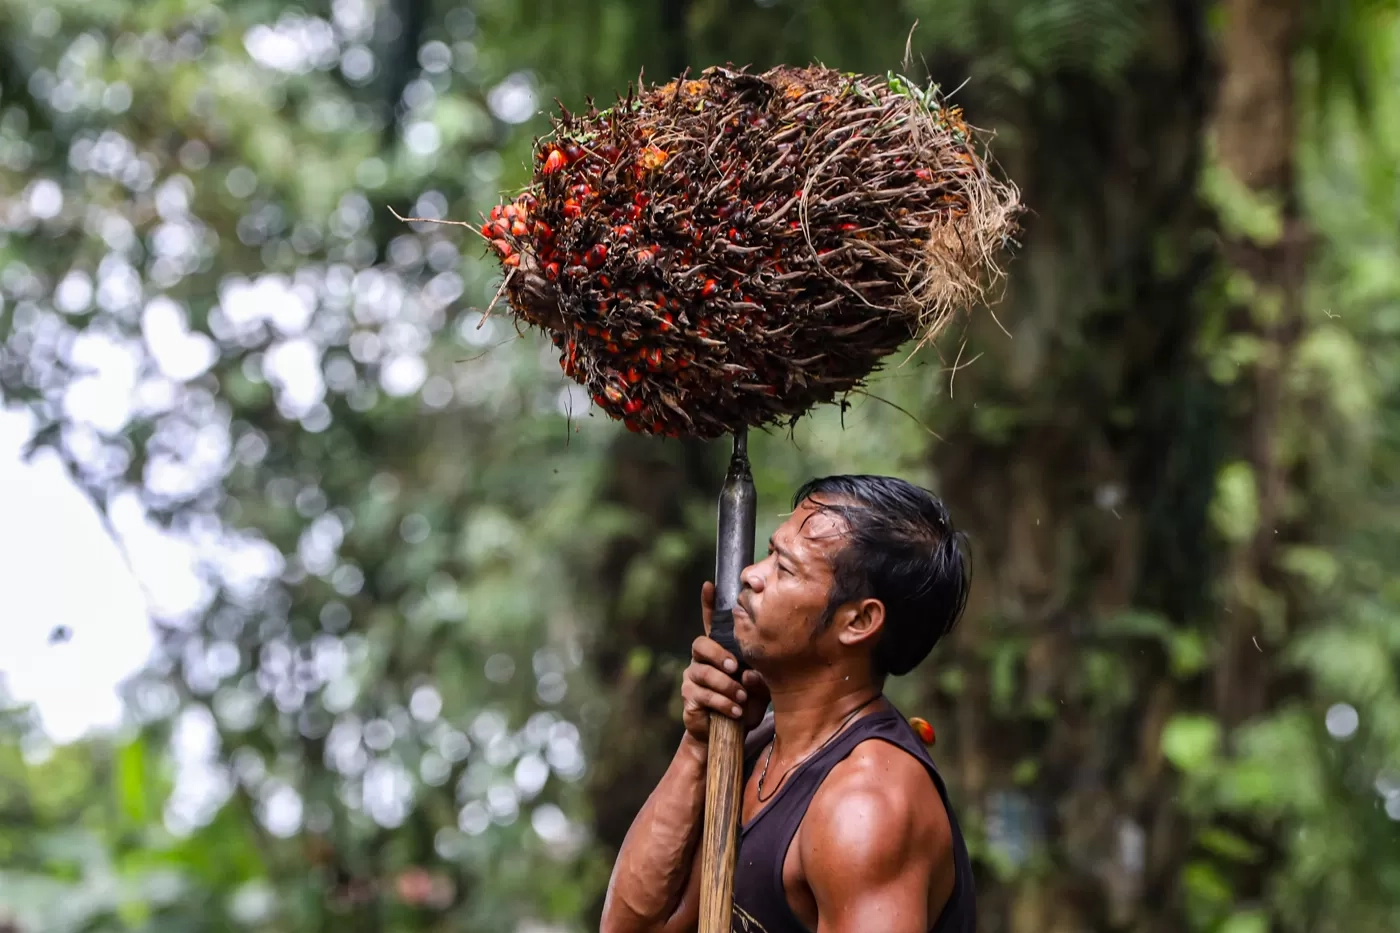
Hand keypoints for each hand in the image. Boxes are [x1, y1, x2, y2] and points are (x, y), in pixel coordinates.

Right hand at [681, 582, 768, 744]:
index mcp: (720, 651)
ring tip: (741, 696)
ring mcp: (693, 678)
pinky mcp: (689, 697)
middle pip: (700, 644)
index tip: (709, 585)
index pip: (711, 623)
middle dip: (718, 654)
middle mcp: (702, 660)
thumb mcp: (758, 689)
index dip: (708, 603)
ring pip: (703, 672)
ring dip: (725, 684)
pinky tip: (735, 710)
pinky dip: (722, 702)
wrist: (727, 734)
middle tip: (734, 666)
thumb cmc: (745, 703)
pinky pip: (703, 694)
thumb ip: (757, 677)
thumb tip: (748, 673)